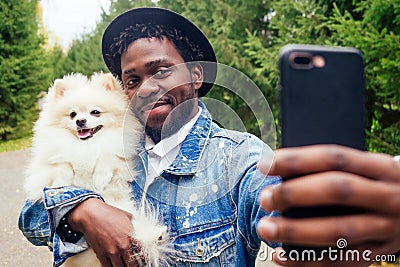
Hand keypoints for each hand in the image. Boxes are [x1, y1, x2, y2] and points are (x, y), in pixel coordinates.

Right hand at [68, 198, 143, 266]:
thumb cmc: (108, 213)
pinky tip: (113, 264)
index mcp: (131, 235)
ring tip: (124, 265)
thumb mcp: (127, 216)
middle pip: (133, 264)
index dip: (143, 256)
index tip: (142, 258)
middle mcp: (123, 245)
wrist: (91, 214)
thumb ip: (134, 225)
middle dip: (134, 265)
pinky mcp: (101, 254)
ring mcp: (112, 251)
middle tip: (134, 264)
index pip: (142, 251)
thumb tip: (139, 229)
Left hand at [257, 145, 399, 266]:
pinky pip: (343, 261)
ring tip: (265, 228)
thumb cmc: (379, 184)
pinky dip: (310, 261)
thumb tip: (284, 174)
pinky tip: (283, 256)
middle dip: (296, 194)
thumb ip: (336, 169)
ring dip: (297, 232)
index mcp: (380, 167)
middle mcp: (386, 195)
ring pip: (340, 231)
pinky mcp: (380, 253)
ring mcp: (386, 227)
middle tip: (265, 198)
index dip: (297, 160)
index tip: (265, 164)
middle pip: (337, 190)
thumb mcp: (368, 168)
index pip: (334, 158)